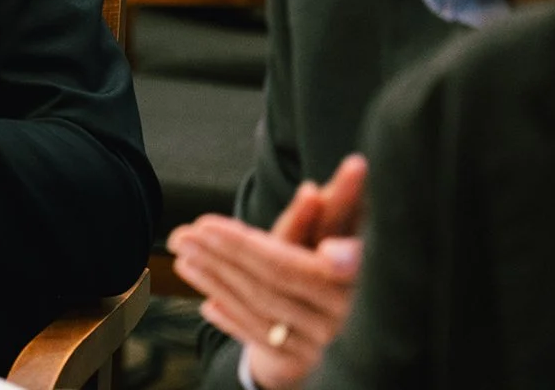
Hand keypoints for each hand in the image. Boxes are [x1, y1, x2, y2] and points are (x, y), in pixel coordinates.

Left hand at [168, 156, 367, 389]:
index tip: (246, 237)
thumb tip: (311, 190)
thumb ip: (338, 209)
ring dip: (217, 278)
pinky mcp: (305, 364)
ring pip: (260, 305)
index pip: (308, 249)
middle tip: (189, 229)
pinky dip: (232, 319)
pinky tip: (206, 302)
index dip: (280, 240)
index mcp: (358, 273)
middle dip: (228, 250)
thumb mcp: (354, 231)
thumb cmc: (354, 263)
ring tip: (185, 253)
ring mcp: (324, 342)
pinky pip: (259, 337)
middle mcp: (343, 312)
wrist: (370, 334)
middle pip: (274, 276)